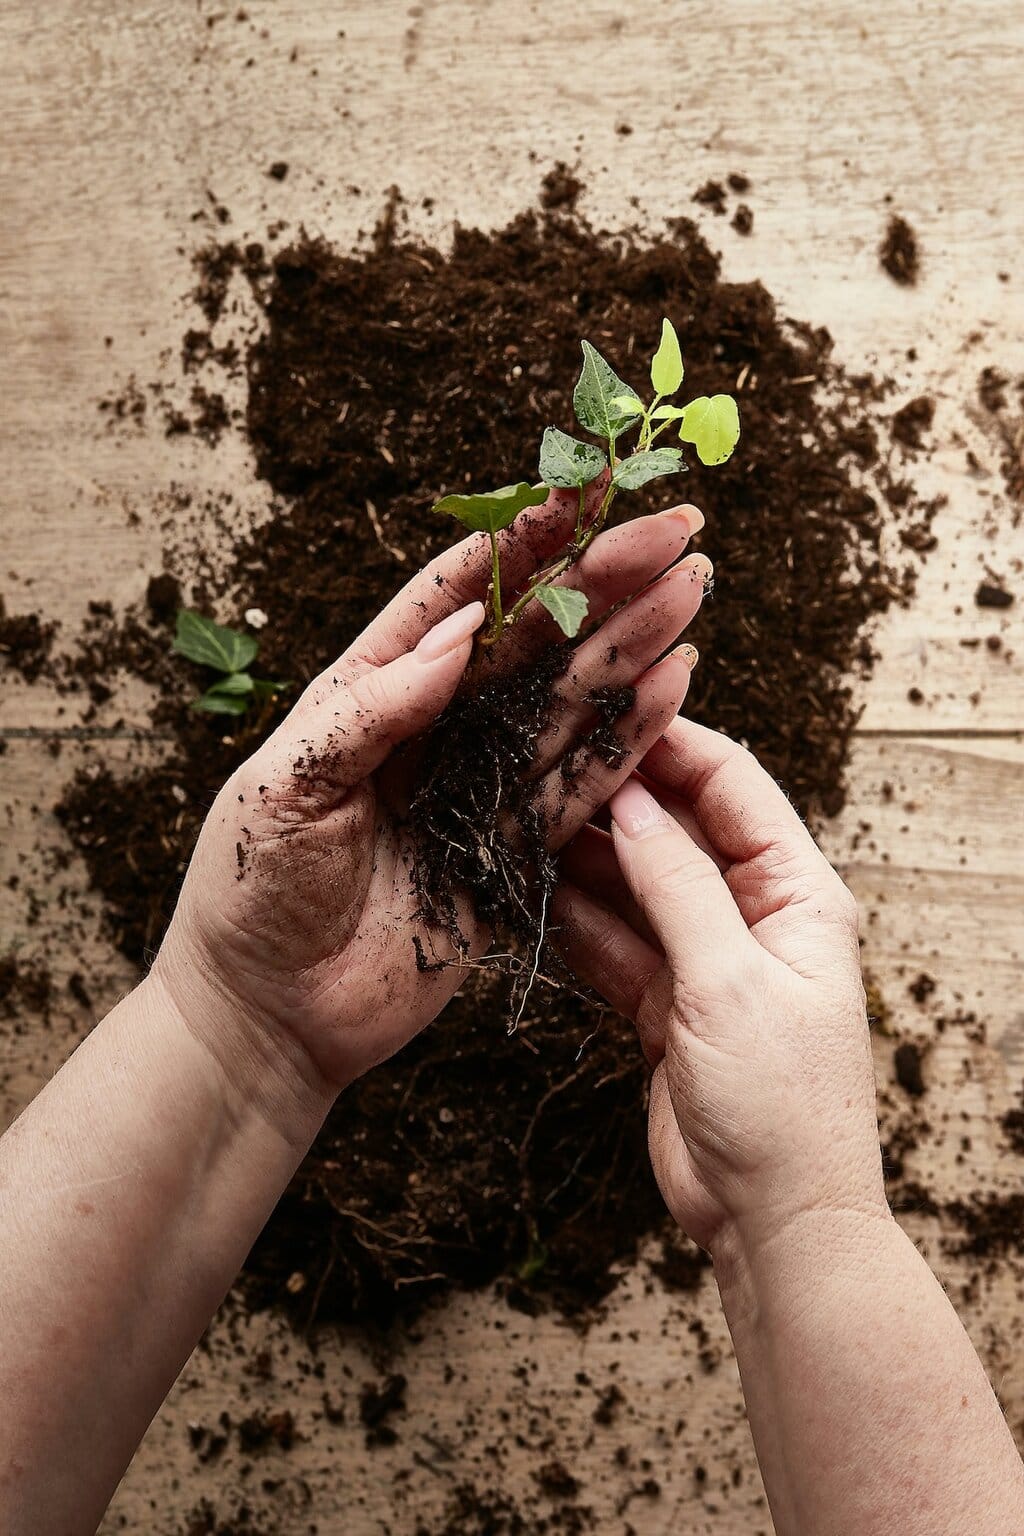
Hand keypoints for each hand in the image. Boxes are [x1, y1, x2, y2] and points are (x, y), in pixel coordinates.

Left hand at [153, 482, 710, 1115]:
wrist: (269, 1013)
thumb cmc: (249, 891)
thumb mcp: (288, 785)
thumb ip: (373, 709)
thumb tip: (458, 634)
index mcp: (371, 692)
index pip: (455, 600)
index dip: (518, 545)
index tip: (579, 492)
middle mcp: (436, 730)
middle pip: (532, 642)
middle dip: (601, 583)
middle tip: (672, 532)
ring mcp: (479, 790)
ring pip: (566, 706)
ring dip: (630, 649)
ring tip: (691, 593)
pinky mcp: (512, 855)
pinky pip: (577, 791)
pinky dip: (624, 744)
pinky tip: (673, 689)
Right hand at [553, 718, 886, 1261]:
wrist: (772, 1222)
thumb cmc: (782, 1106)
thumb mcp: (728, 983)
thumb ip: (677, 888)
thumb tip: (634, 802)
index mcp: (797, 893)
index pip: (733, 786)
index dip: (672, 743)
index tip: (607, 709)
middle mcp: (754, 913)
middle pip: (678, 828)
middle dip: (615, 796)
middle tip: (541, 759)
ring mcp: (706, 958)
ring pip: (636, 885)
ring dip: (585, 857)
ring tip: (519, 814)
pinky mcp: (666, 1002)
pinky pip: (614, 942)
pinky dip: (575, 920)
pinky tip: (527, 889)